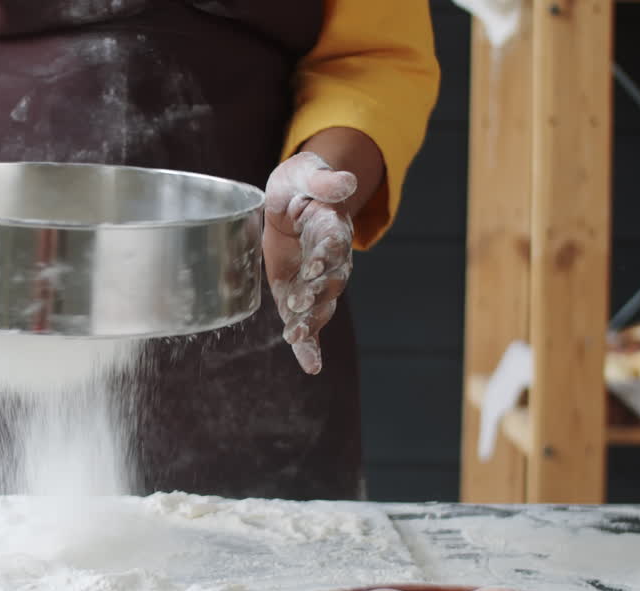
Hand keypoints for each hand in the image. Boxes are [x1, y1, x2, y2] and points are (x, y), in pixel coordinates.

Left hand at [263, 151, 356, 374]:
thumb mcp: (305, 174)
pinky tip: (311, 366)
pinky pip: (309, 323)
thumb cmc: (299, 184)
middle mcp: (331, 259)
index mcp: (332, 227)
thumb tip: (346, 180)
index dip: (326, 255)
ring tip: (296, 336)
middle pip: (330, 281)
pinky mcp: (300, 295)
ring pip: (320, 306)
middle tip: (299, 304)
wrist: (292, 199)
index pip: (333, 243)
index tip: (315, 266)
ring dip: (310, 322)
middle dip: (316, 294)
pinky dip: (310, 346)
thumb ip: (323, 182)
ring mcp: (317, 281)